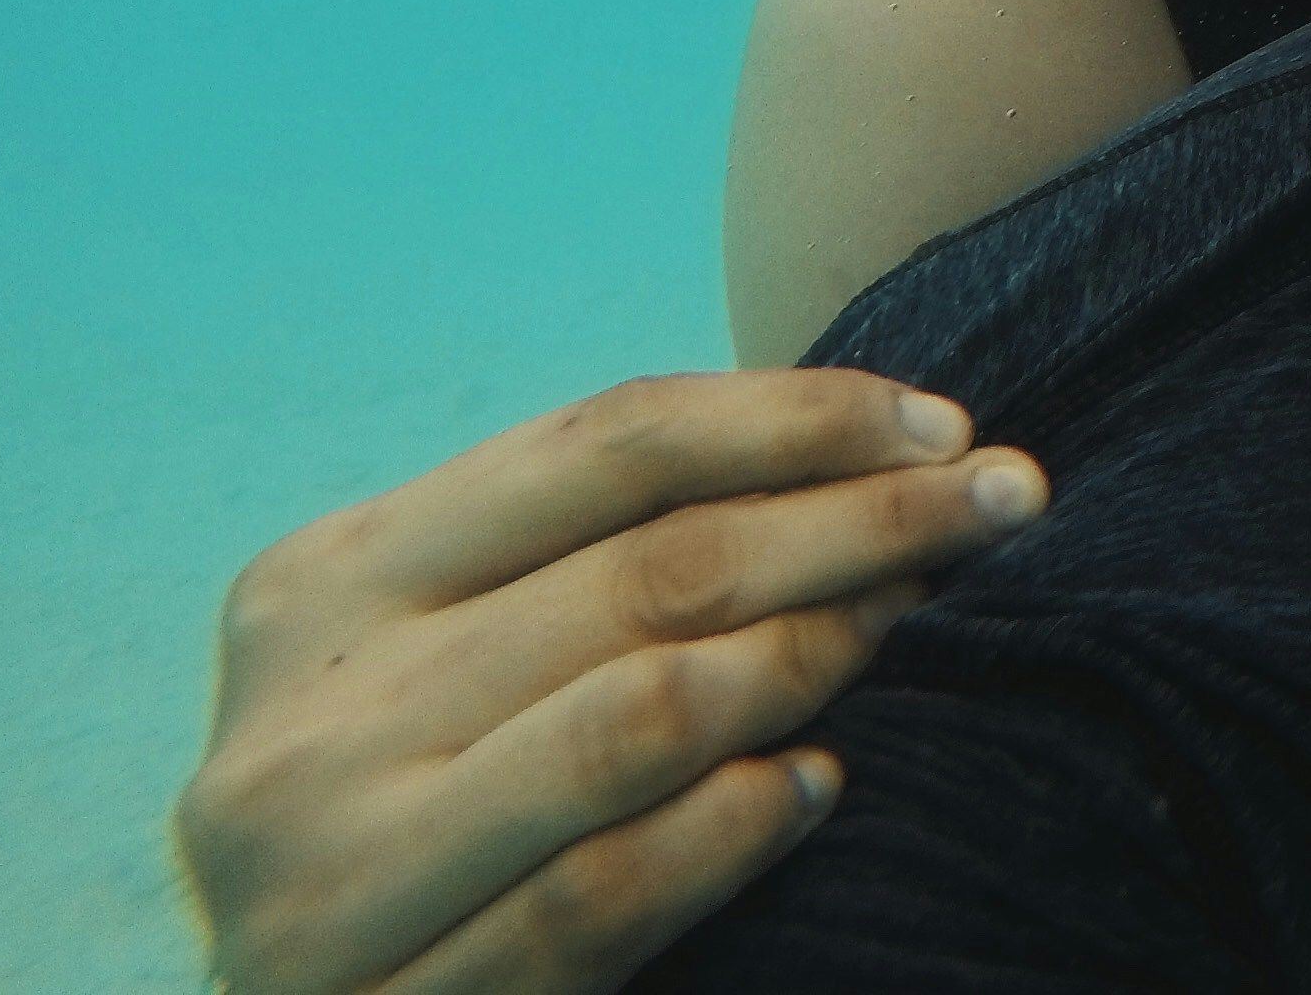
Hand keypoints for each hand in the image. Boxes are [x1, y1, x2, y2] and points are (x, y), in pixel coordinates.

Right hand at [175, 369, 1046, 994]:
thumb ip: (587, 570)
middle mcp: (306, 717)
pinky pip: (601, 891)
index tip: (947, 423)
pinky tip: (822, 788)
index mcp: (324, 583)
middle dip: (857, 523)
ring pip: (641, 717)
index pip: (607, 443)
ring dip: (815, 655)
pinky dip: (735, 827)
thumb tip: (858, 447)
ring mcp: (327, 874)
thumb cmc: (417, 823)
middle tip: (1004, 503)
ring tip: (913, 624)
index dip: (798, 418)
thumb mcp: (452, 667)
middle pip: (652, 570)